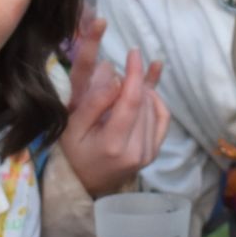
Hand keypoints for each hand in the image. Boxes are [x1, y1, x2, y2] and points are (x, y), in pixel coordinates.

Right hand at [58, 12, 171, 197]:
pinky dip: (156, 101)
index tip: (133, 52)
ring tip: (128, 80)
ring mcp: (148, 154)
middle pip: (145, 102)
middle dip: (136, 80)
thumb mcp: (73, 127)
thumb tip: (115, 79)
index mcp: (114, 145)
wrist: (84, 184)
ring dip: (144, 90)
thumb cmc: (73, 153)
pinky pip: (162, 118)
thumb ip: (94, 103)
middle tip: (120, 71)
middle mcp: (136, 151)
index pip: (132, 101)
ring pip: (154, 108)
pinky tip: (147, 90)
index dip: (135, 73)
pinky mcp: (153, 152)